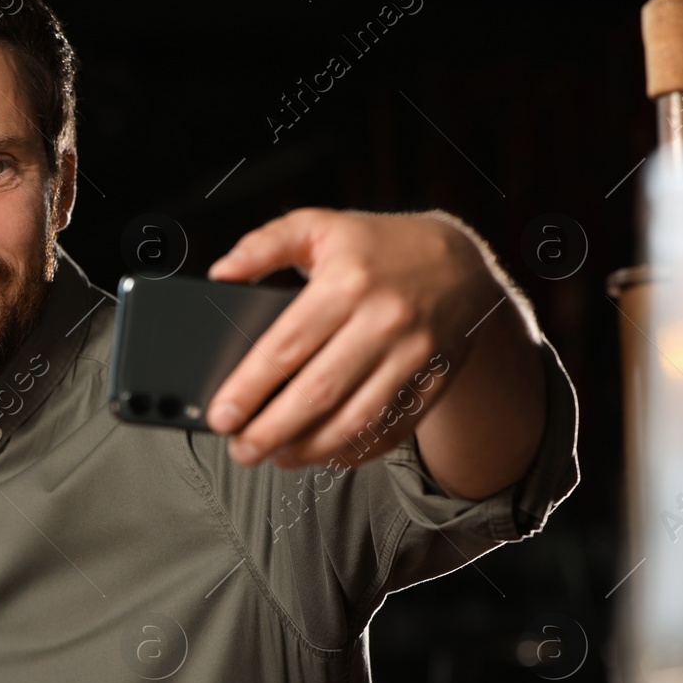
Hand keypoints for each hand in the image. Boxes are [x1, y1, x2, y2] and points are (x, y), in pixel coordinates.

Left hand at [205, 208, 506, 470]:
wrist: (461, 263)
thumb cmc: (377, 249)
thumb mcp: (319, 226)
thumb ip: (264, 244)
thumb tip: (221, 273)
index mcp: (347, 283)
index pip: (286, 347)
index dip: (248, 388)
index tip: (220, 417)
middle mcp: (384, 321)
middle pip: (318, 392)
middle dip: (271, 431)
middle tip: (241, 450)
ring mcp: (414, 355)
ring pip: (356, 420)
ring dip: (311, 449)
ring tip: (277, 456)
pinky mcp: (434, 382)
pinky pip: (391, 429)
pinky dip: (355, 451)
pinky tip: (324, 453)